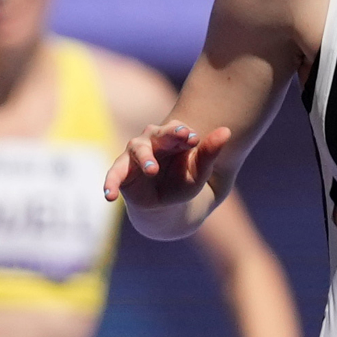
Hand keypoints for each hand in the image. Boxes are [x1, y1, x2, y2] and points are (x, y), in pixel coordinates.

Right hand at [106, 120, 231, 213]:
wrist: (167, 205)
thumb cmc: (183, 182)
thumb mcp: (200, 172)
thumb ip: (210, 153)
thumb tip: (227, 131)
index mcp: (173, 137)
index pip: (178, 130)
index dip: (184, 132)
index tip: (194, 138)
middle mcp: (152, 141)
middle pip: (157, 133)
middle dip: (167, 135)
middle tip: (180, 137)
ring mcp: (135, 154)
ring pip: (137, 149)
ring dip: (145, 158)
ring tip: (152, 170)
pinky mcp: (122, 171)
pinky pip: (114, 175)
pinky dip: (111, 183)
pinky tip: (109, 195)